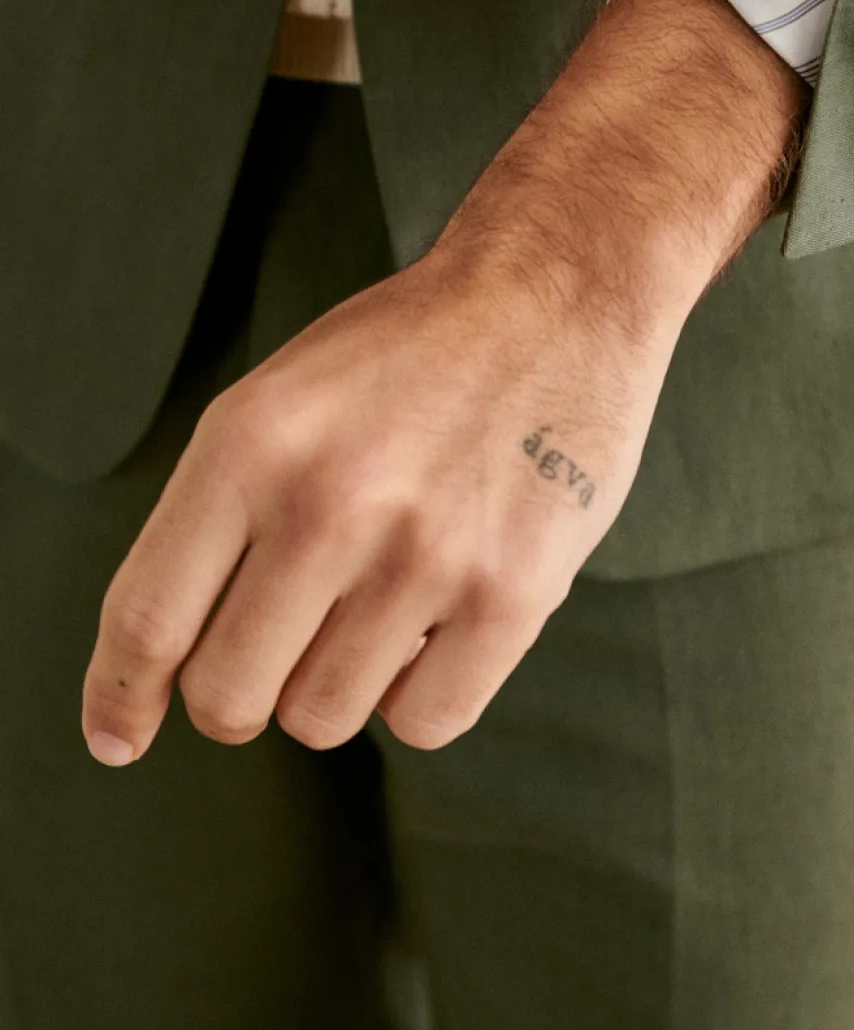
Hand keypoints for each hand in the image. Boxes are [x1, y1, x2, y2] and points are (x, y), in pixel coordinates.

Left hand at [81, 0, 808, 761]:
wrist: (557, 294)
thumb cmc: (413, 352)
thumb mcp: (280, 398)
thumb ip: (219, 513)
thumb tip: (167, 654)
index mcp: (249, 446)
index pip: (148, 619)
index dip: (121, 697)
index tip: (119, 735)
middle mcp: (327, 506)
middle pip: (227, 695)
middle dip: (240, 693)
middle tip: (277, 655)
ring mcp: (422, 558)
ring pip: (322, 718)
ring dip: (338, 684)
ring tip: (380, 606)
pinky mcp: (511, 596)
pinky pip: (424, 723)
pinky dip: (422, 695)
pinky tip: (439, 626)